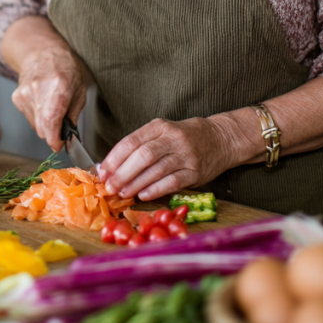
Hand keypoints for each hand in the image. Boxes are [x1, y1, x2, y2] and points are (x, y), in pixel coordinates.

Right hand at [11, 45, 90, 151]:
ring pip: (35, 126)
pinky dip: (37, 117)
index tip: (58, 145)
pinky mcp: (17, 97)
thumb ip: (73, 118)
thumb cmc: (66, 71)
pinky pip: (28, 118)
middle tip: (61, 124)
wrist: (44, 53)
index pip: (51, 120)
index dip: (54, 138)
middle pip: (42, 128)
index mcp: (58, 86)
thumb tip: (68, 140)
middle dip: (52, 133)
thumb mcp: (79, 92)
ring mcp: (25, 93)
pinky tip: (41, 102)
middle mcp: (38, 89)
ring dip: (45, 124)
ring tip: (51, 107)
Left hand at [99, 117, 235, 201]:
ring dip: (136, 184)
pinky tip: (143, 195)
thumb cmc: (184, 138)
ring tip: (122, 193)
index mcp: (159, 126)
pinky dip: (155, 190)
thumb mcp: (162, 133)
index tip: (102, 171)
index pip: (132, 141)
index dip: (114, 158)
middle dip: (123, 173)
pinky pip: (172, 182)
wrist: (220, 139)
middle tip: (110, 186)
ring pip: (156, 170)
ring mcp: (185, 155)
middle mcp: (172, 138)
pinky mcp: (195, 172)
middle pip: (143, 156)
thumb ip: (138, 147)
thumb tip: (109, 166)